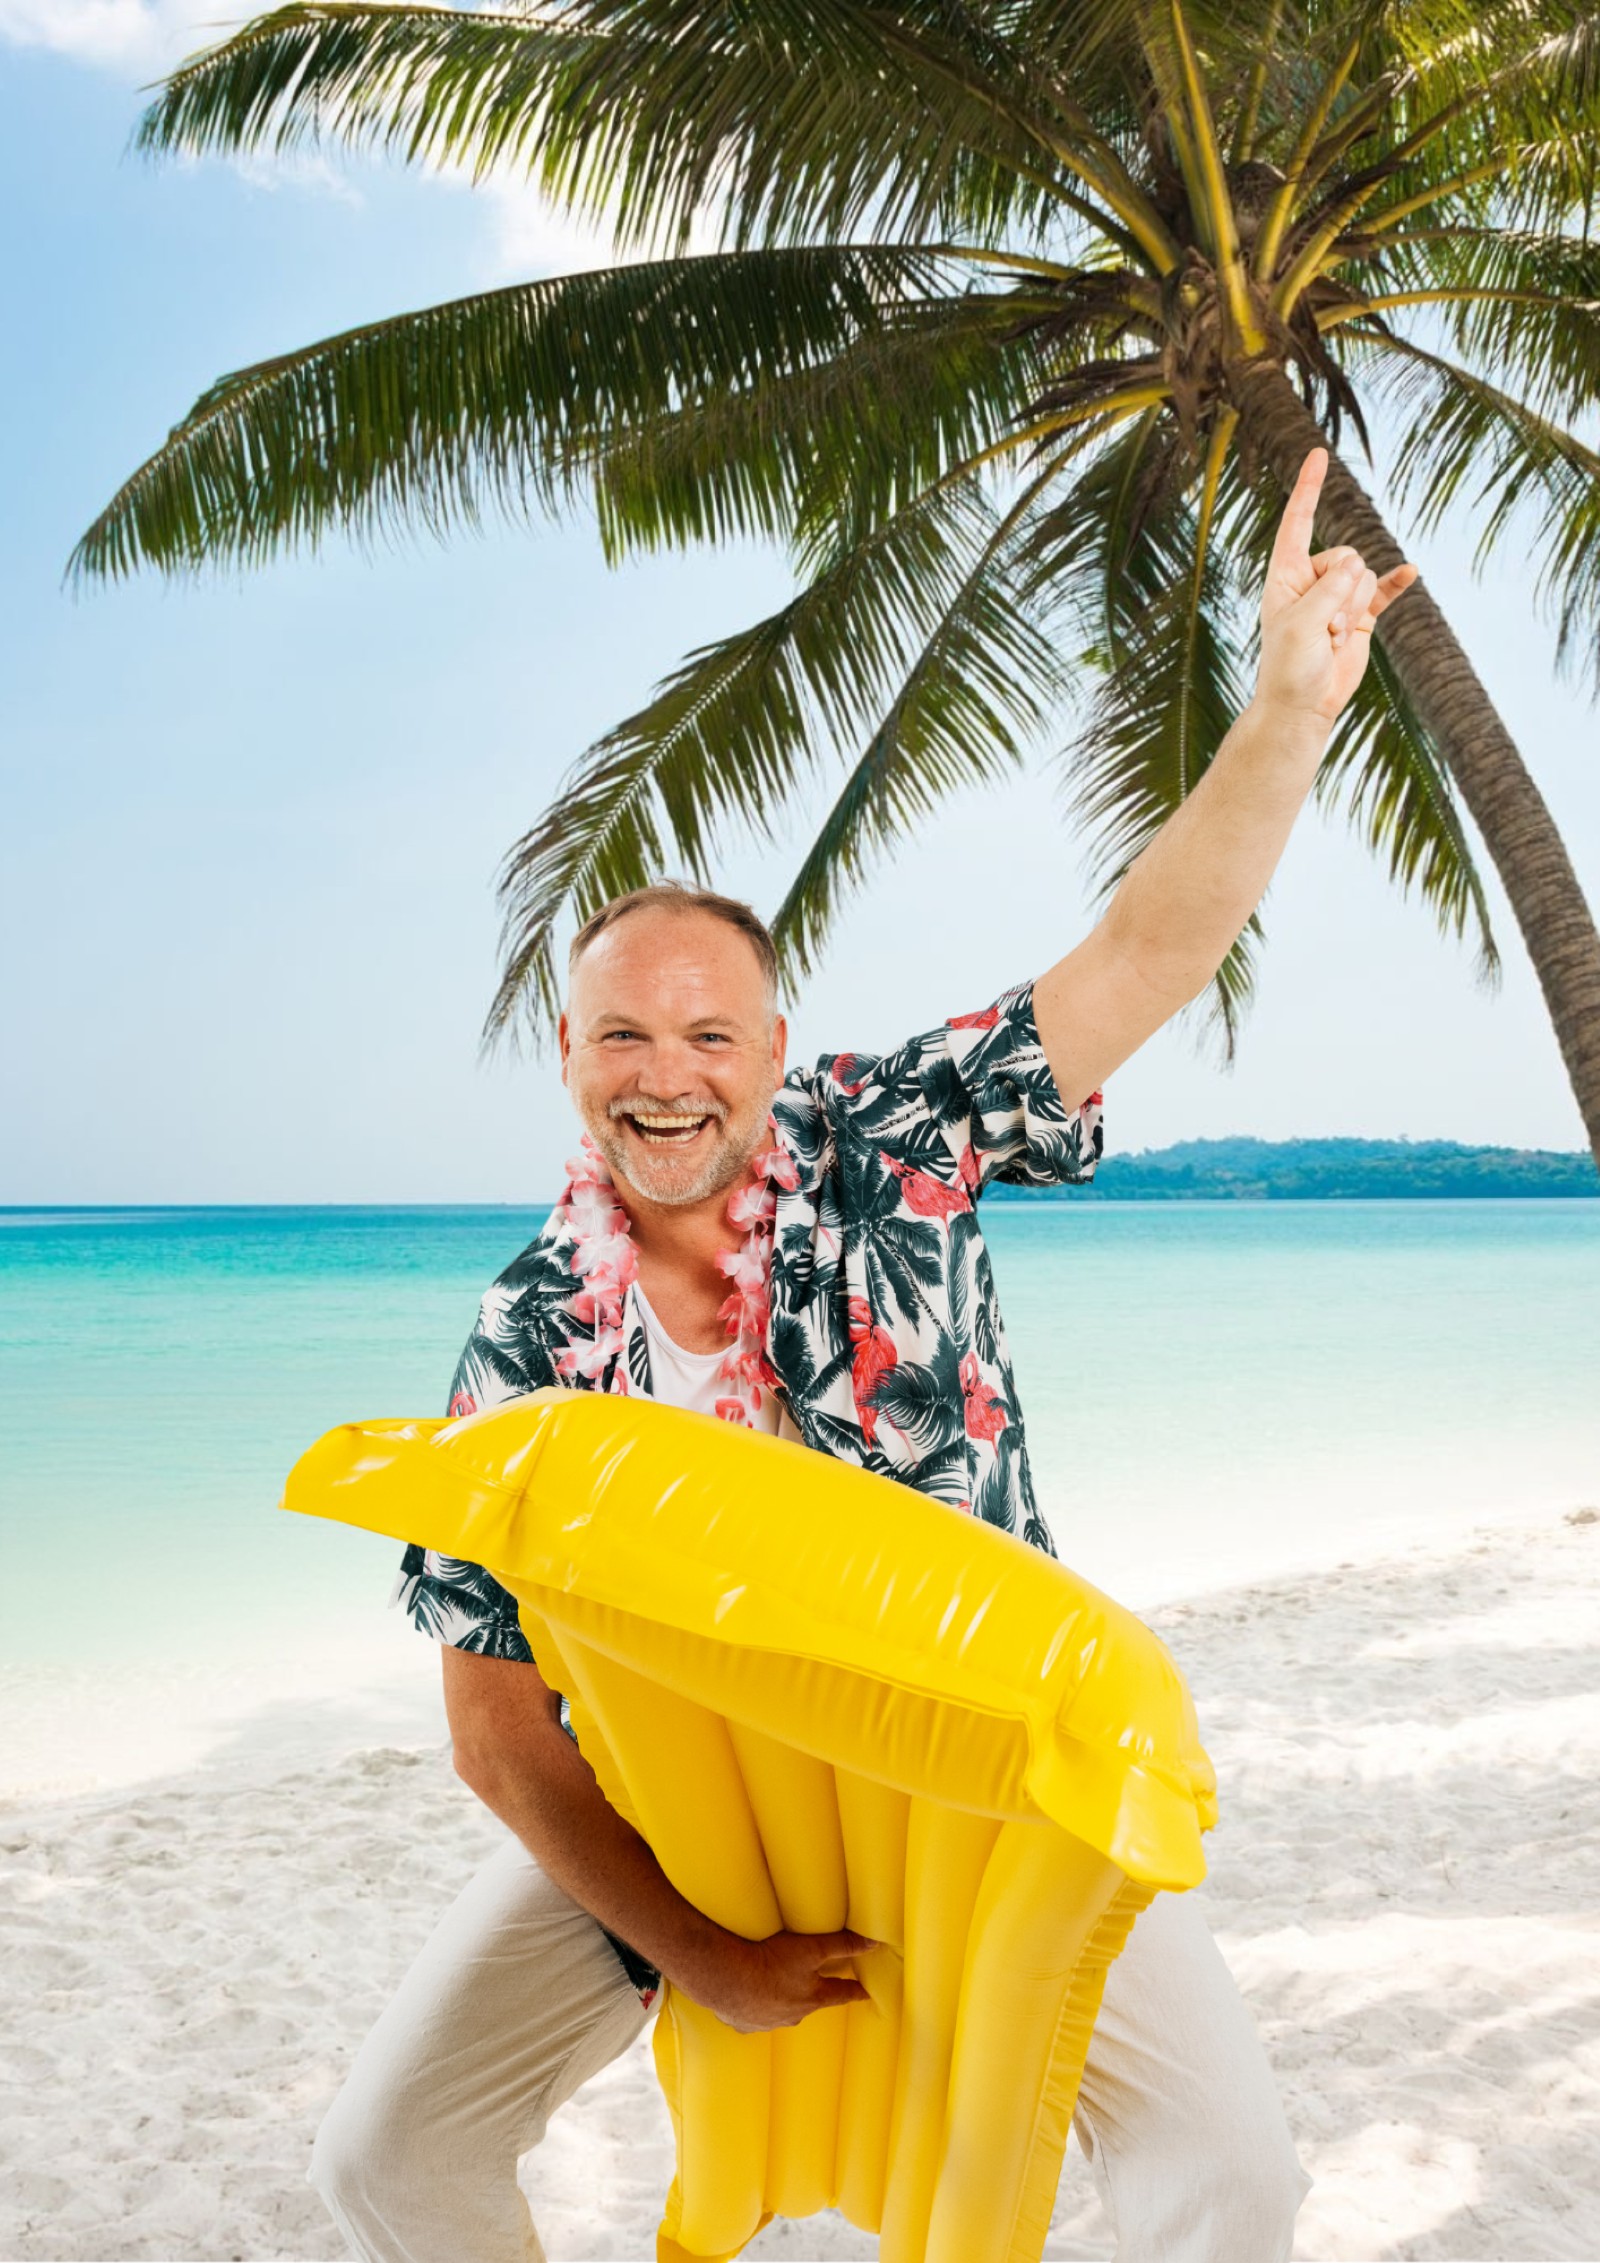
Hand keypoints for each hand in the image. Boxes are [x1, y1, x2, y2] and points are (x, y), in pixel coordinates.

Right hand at [677, 1925, 873, 2031]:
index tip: (864, 1993)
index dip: (855, 1991)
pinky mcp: (744, 2024)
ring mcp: (768, 2022)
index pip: (841, 1994)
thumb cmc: (771, 1962)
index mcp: (812, 1997)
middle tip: (813, 1984)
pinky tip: (747, 1998)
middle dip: (813, 1994)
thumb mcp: (811, 1949)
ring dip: (782, 2002)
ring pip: (782, 2012)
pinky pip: (754, 2018)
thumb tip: (872, 1942)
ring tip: (774, 1987)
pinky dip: (755, 2009)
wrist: (728, 1979)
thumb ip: (842, 1945)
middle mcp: (794, 2014)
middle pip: (810, 2003)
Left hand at [1255, 447, 1417, 728]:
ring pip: (1364, 577)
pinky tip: (1411, 573)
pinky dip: (1396, 584)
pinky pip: (1383, 591)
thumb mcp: (1301, 627)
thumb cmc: (1289, 667)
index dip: (1309, 489)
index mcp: (1286, 576)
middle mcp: (1312, 580)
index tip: (1318, 453)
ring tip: (1333, 640)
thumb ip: (1330, 591)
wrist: (1303, 706)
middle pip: (1345, 556)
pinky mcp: (1359, 615)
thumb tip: (1360, 565)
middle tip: (1324, 630)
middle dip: (1341, 593)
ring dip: (1353, 610)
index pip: (1298, 522)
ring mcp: (1338, 596)